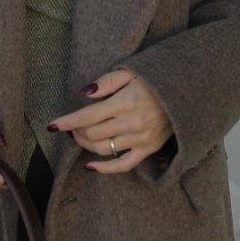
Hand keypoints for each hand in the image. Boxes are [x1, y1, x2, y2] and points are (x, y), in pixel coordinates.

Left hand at [48, 68, 173, 173]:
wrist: (187, 92)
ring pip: (103, 149)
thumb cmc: (156, 79)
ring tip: (79, 137)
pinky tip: (90, 166)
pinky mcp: (148, 149)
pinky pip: (123, 164)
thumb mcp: (132, 71)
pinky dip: (105, 168)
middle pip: (92, 134)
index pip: (87, 116)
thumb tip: (84, 94)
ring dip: (85, 145)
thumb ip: (106, 81)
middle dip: (75, 131)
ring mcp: (141, 139)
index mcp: (125, 102)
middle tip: (70, 126)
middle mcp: (132, 124)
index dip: (67, 121)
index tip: (52, 125)